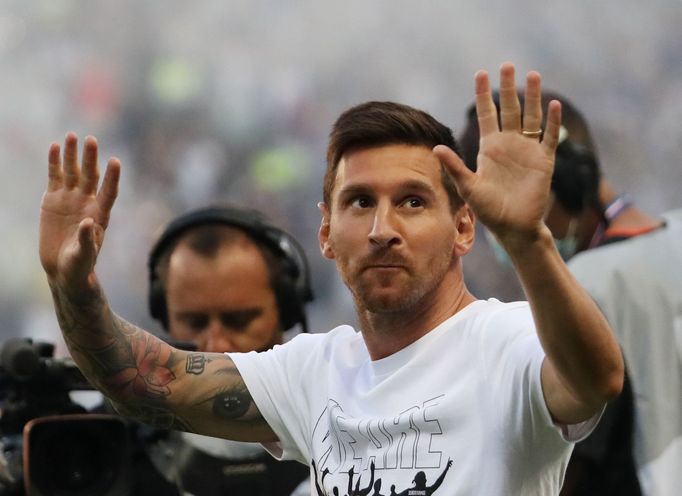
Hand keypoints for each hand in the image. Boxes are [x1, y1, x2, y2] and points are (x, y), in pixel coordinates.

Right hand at [39, 133, 119, 291]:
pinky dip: (54, 162)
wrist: (63, 267)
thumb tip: (87, 221)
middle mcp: (87, 202)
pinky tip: (55, 146)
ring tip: (72, 136)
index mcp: (100, 214)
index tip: (115, 161)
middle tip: (91, 139)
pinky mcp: (53, 199)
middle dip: (91, 158)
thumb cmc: (79, 265)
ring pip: (73, 172)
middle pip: (91, 176)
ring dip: (72, 155)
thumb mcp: (83, 255)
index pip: (109, 192)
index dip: (112, 177)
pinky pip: (55, 176)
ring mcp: (70, 199)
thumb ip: (86, 240)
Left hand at [434, 62, 560, 245]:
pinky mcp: (544, 161)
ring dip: (533, 97)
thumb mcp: (468, 187)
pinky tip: (553, 106)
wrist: (513, 227)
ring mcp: (527, 151)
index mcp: (489, 147)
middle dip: (508, 87)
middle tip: (507, 65)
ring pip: (531, 117)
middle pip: (510, 109)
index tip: (481, 73)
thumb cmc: (488, 209)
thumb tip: (436, 148)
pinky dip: (552, 123)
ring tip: (533, 75)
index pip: (487, 114)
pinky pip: (549, 138)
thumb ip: (454, 167)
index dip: (484, 94)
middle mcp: (509, 144)